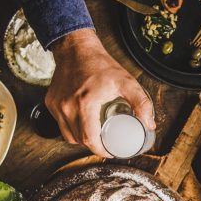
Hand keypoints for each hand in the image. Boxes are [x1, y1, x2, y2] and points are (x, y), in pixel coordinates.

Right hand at [46, 29, 154, 154]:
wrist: (76, 48)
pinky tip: (82, 124)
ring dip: (81, 138)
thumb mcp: (126, 81)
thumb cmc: (100, 64)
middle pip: (79, 140)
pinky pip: (61, 124)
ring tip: (95, 135)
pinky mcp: (51, 103)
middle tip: (106, 143)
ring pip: (68, 135)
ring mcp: (57, 105)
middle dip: (94, 145)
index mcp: (85, 104)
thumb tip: (148, 124)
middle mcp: (67, 107)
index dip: (101, 150)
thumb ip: (141, 102)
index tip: (110, 151)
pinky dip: (71, 128)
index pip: (90, 139)